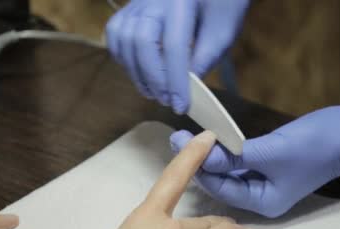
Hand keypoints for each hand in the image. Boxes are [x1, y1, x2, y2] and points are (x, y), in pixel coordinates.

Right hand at [106, 0, 248, 113]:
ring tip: (153, 93)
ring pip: (123, 39)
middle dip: (153, 77)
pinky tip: (140, 73)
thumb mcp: (223, 31)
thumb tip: (187, 89)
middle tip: (166, 100)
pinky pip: (116, 35)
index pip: (173, 45)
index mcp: (181, 1)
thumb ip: (205, 58)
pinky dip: (124, 59)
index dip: (175, 80)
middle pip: (141, 40)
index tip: (180, 106)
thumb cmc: (222, 6)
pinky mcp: (129, 9)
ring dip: (136, 72)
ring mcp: (137, 3)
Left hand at [170, 106, 339, 217]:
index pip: (220, 187)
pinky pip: (242, 162)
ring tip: (188, 135)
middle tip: (177, 136)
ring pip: (230, 170)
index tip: (177, 142)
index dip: (198, 166)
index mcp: (263, 202)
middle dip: (201, 160)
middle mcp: (261, 197)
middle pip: (222, 180)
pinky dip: (228, 151)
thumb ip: (236, 155)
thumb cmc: (315, 145)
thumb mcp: (272, 151)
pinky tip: (213, 138)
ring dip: (213, 154)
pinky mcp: (270, 166)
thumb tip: (201, 153)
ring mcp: (266, 182)